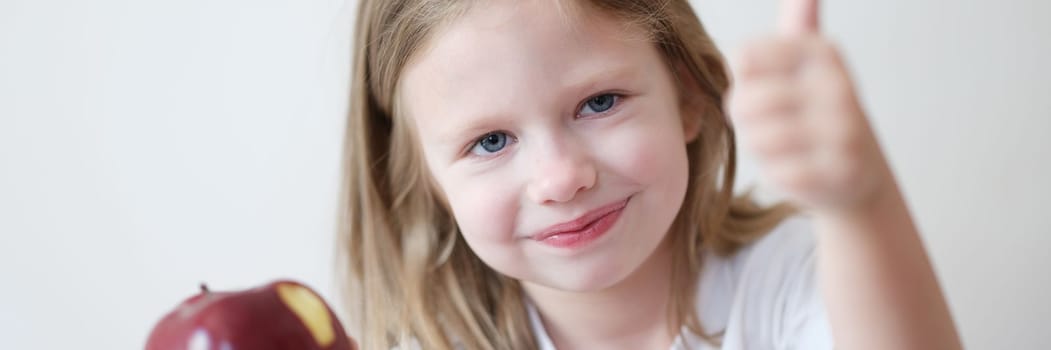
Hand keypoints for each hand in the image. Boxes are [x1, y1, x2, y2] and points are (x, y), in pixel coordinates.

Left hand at [726, 0, 890, 213]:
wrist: (859, 174)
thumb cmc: (816, 113)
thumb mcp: (809, 62)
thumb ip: (799, 20)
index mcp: (822, 51)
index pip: (743, 58)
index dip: (742, 82)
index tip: (765, 88)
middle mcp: (838, 85)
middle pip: (743, 100)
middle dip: (743, 120)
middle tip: (766, 126)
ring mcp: (844, 130)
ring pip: (756, 139)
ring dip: (758, 149)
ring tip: (781, 147)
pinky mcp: (840, 171)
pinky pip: (776, 174)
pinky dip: (776, 176)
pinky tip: (797, 169)